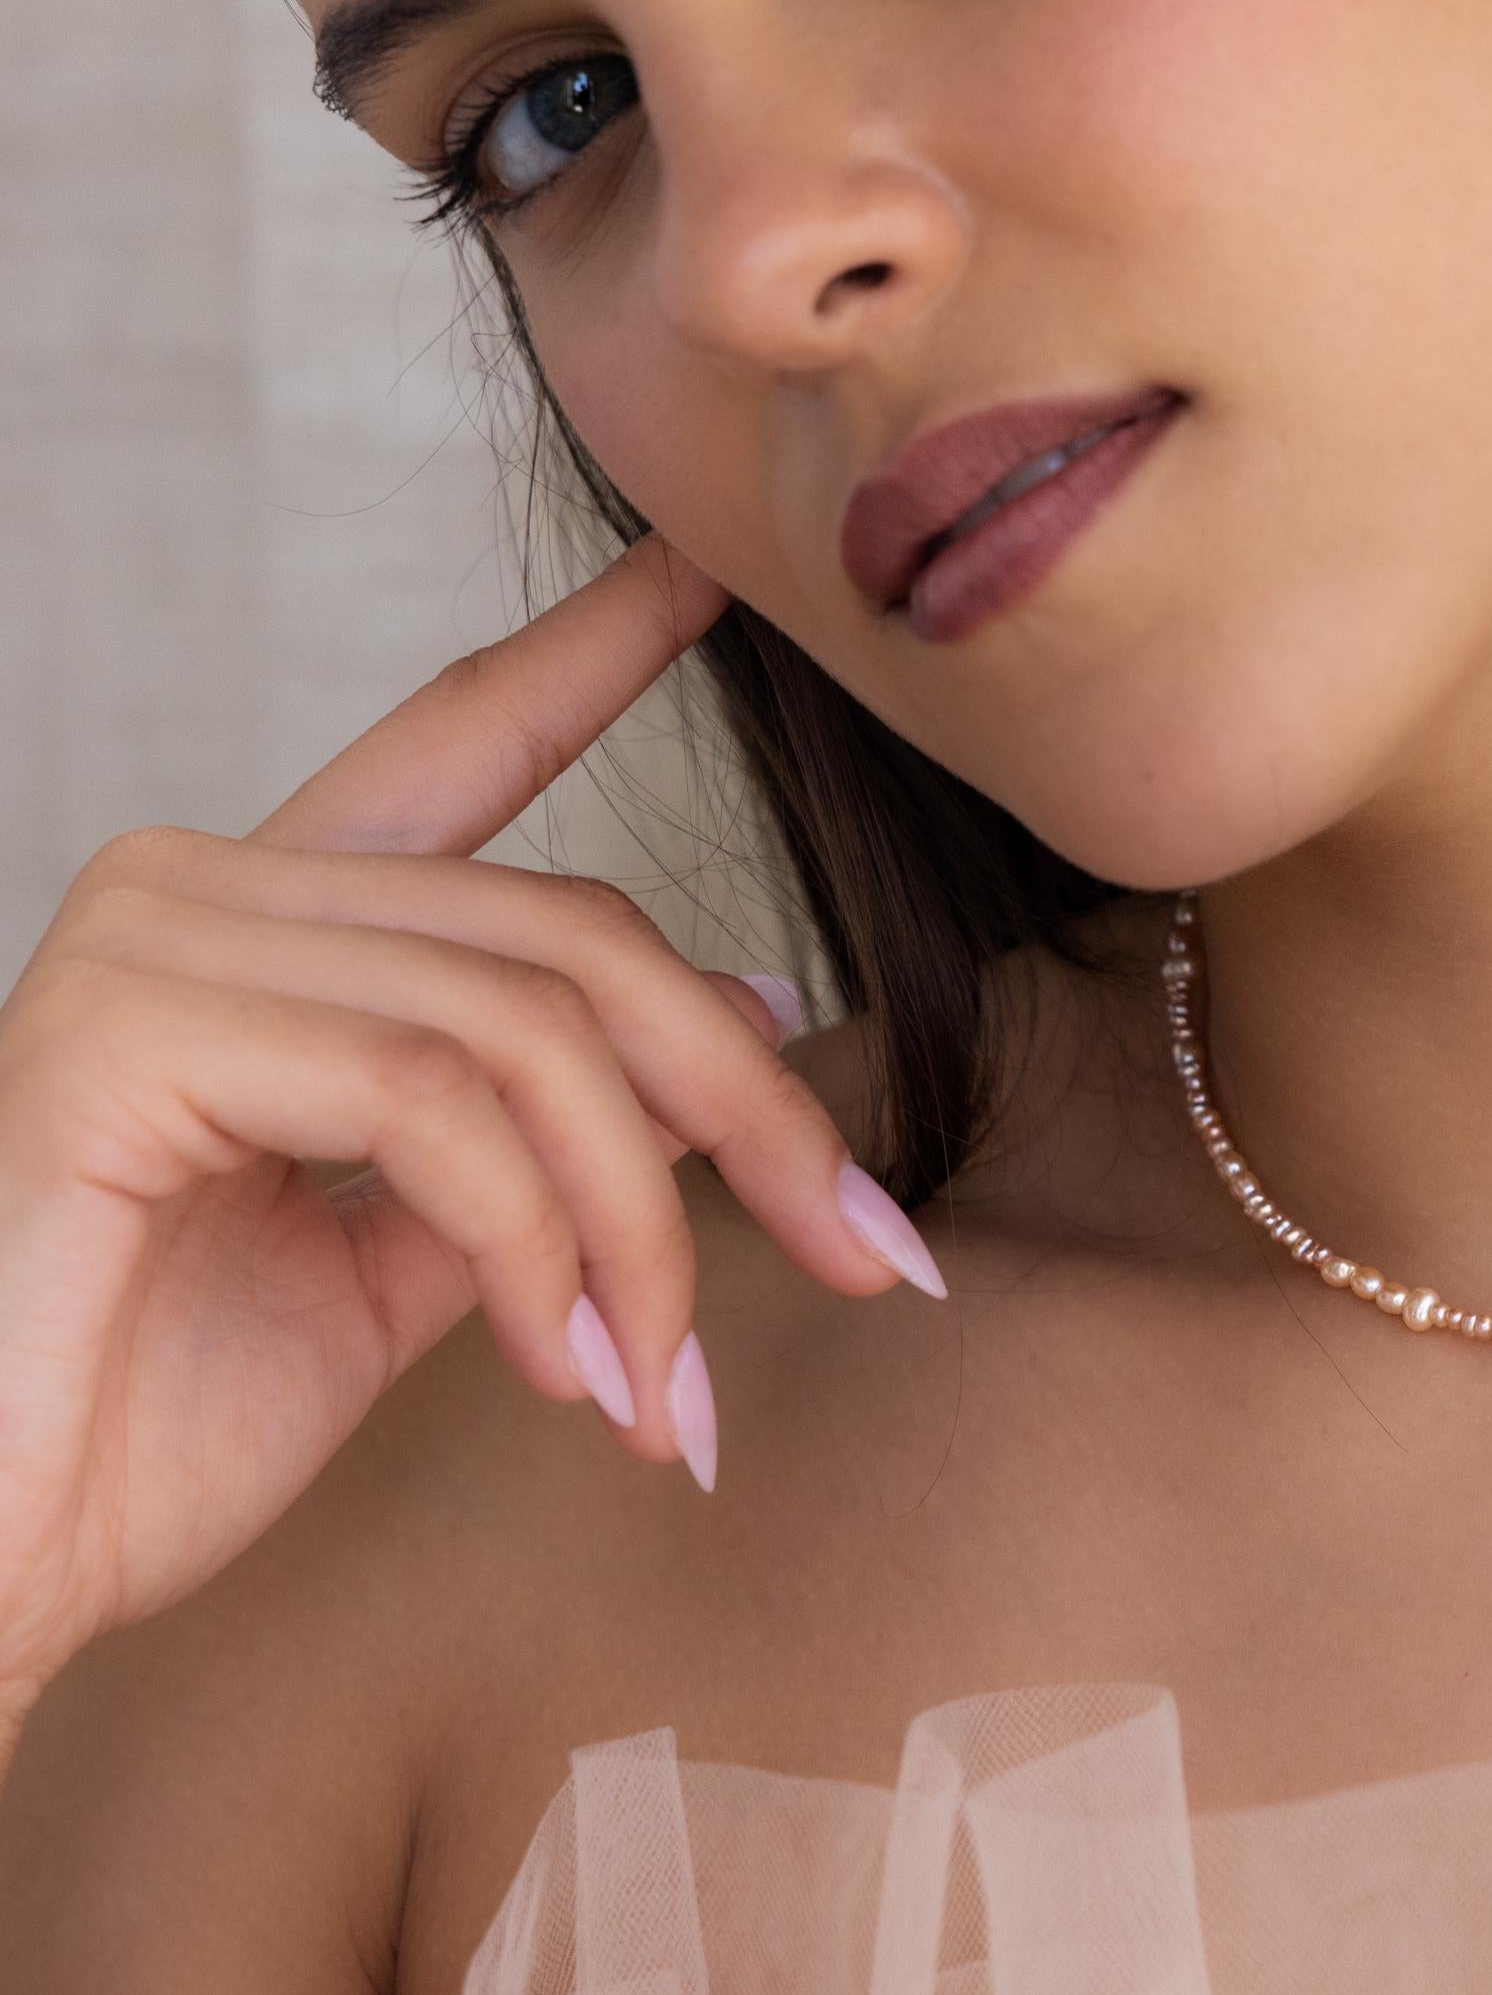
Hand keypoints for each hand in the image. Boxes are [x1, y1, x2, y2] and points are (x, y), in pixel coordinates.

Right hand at [0, 535, 929, 1722]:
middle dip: (747, 1107)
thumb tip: (744, 1005)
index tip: (706, 568)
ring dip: (639, 1229)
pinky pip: (430, 1099)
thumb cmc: (150, 1426)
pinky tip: (564, 1372)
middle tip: (866, 1256)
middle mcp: (204, 888)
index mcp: (269, 922)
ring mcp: (152, 942)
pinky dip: (537, 1247)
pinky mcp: (122, 1033)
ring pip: (526, 1028)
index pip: (459, 745)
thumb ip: (551, 1123)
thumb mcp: (417, 1254)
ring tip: (664, 1387)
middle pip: (570, 935)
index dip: (589, 655)